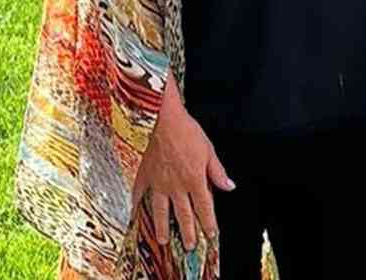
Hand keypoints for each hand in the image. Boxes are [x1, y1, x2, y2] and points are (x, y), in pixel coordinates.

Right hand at [132, 77, 234, 248]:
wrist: (163, 120)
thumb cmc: (187, 132)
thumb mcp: (209, 150)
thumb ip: (217, 172)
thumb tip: (229, 186)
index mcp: (194, 180)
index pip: (204, 207)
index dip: (208, 222)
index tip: (211, 233)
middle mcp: (176, 186)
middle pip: (183, 215)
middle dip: (188, 232)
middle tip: (188, 246)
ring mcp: (158, 183)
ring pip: (161, 211)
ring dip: (163, 227)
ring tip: (163, 240)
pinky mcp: (145, 177)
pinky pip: (141, 195)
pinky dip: (138, 206)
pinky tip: (136, 215)